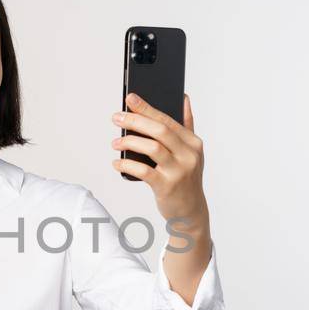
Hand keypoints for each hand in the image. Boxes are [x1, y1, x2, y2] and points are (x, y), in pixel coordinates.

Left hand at [111, 92, 208, 222]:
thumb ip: (187, 124)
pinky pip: (144, 172)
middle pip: (160, 131)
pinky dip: (128, 165)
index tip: (130, 98)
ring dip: (130, 142)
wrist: (190, 211)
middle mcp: (188, 155)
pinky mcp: (167, 187)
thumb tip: (183, 98)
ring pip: (152, 148)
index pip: (167, 119)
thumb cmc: (186, 178)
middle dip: (135, 121)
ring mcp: (179, 171)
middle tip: (117, 117)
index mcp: (193, 142)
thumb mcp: (191, 151)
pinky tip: (117, 163)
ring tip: (115, 142)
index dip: (147, 107)